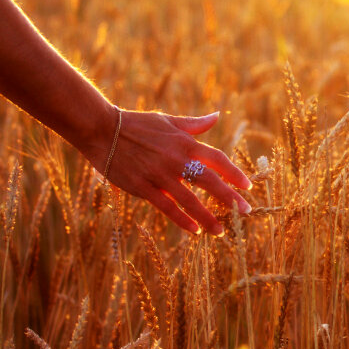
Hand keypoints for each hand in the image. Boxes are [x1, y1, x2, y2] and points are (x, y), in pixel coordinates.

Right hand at [99, 109, 251, 234]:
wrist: (101, 129)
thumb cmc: (137, 124)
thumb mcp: (168, 121)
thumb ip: (194, 125)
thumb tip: (216, 117)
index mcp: (185, 143)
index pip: (217, 159)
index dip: (234, 173)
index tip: (247, 186)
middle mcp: (176, 159)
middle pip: (209, 181)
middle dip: (229, 197)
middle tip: (245, 211)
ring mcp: (159, 175)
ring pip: (189, 200)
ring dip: (207, 216)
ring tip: (221, 230)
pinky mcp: (142, 187)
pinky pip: (167, 207)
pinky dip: (182, 220)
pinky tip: (195, 230)